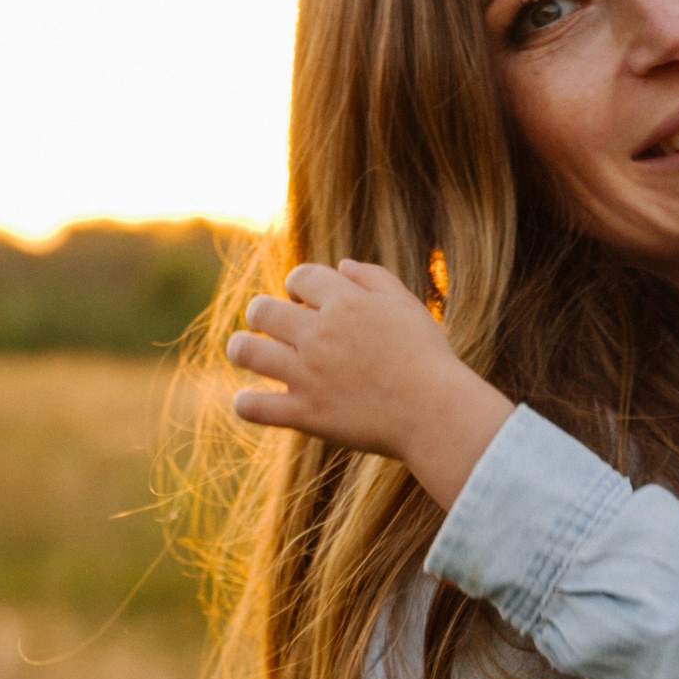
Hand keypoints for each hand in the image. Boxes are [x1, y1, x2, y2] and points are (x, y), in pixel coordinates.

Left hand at [227, 261, 512, 502]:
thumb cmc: (428, 359)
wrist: (436, 413)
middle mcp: (319, 333)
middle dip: (261, 314)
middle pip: (262, 309)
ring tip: (246, 352)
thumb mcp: (407, 306)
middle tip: (270, 326)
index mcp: (345, 302)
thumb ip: (374, 279)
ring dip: (241, 348)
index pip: (300, 277)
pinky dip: (247, 403)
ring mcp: (308, 375)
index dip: (297, 285)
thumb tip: (341, 265)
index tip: (303, 301)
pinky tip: (252, 401)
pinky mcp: (305, 414)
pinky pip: (254, 407)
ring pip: (246, 351)